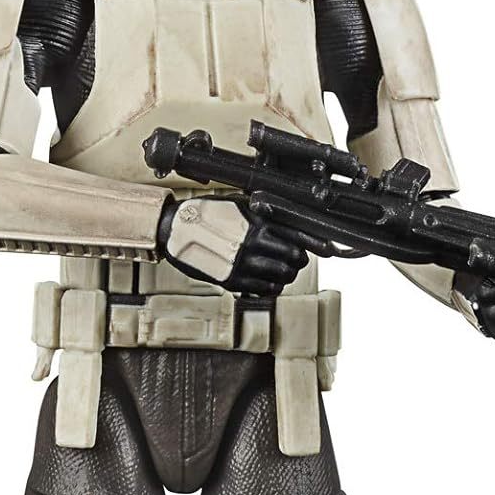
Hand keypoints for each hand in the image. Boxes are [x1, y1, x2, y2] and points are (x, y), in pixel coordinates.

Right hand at [158, 195, 307, 294]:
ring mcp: (243, 266)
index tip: (318, 246)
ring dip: (287, 275)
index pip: (297, 238)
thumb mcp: (239, 205)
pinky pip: (264, 290)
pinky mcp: (233, 282)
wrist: (176, 231)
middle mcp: (252, 246)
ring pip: (282, 278)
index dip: (311, 243)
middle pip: (294, 260)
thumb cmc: (205, 214)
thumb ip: (265, 214)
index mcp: (256, 225)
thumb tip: (289, 220)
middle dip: (299, 260)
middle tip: (296, 258)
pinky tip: (269, 280)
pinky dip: (272, 287)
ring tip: (284, 270)